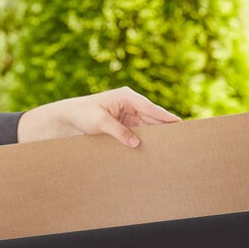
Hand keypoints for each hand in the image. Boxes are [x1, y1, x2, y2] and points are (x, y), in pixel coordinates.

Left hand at [17, 86, 180, 146]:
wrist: (68, 117)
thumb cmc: (83, 114)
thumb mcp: (100, 123)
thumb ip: (119, 132)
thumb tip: (136, 144)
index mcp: (127, 97)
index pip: (151, 109)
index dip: (166, 118)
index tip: (180, 124)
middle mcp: (131, 104)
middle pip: (153, 118)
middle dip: (164, 129)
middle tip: (179, 141)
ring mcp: (128, 115)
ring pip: (147, 127)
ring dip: (154, 137)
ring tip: (168, 149)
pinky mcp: (124, 125)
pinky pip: (138, 133)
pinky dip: (144, 141)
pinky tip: (152, 150)